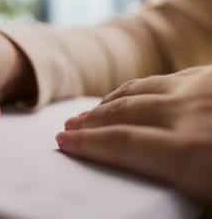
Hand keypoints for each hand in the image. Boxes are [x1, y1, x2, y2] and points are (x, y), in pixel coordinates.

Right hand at [56, 65, 211, 200]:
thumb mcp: (210, 188)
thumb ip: (172, 176)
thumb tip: (133, 168)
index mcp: (193, 151)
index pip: (122, 143)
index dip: (87, 144)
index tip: (65, 143)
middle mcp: (190, 113)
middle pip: (123, 112)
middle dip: (90, 121)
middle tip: (69, 127)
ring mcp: (200, 88)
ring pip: (138, 89)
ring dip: (108, 102)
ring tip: (90, 111)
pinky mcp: (210, 74)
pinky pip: (161, 77)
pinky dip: (136, 88)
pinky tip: (129, 93)